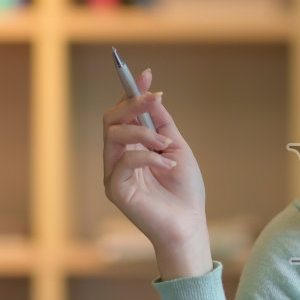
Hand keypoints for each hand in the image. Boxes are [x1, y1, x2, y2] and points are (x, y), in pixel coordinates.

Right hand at [102, 68, 213, 279]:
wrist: (189, 224)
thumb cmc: (184, 191)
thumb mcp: (176, 148)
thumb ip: (161, 124)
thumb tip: (153, 95)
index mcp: (132, 146)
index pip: (123, 113)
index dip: (132, 92)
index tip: (147, 75)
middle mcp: (118, 157)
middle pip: (111, 119)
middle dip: (133, 103)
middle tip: (156, 99)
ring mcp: (114, 173)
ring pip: (114, 135)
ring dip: (143, 132)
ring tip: (166, 145)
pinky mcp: (115, 189)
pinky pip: (124, 160)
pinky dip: (148, 156)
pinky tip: (167, 164)